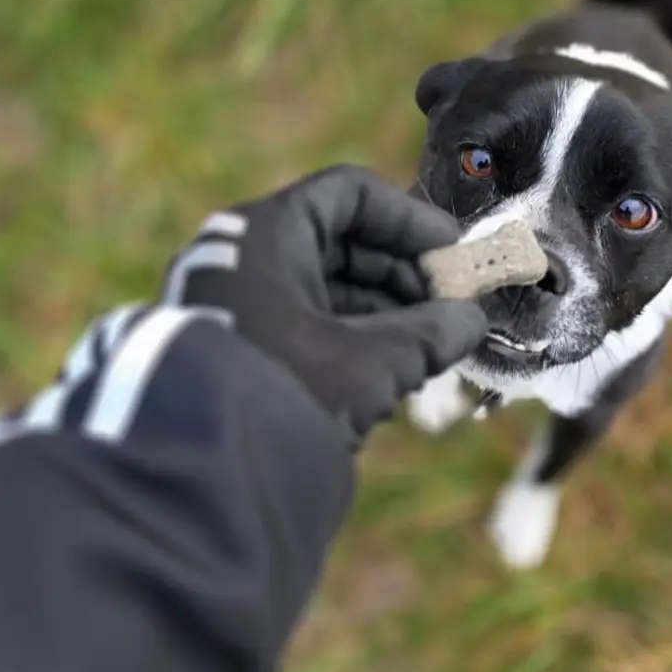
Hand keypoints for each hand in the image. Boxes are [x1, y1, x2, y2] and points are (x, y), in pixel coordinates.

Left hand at [161, 165, 486, 443]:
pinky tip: (391, 376)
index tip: (452, 254)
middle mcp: (243, 257)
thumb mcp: (370, 360)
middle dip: (404, 276)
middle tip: (450, 309)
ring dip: (384, 314)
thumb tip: (471, 321)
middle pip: (341, 242)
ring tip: (428, 350)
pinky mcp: (239, 345)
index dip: (410, 220)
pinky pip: (306, 324)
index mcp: (265, 233)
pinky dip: (352, 340)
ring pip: (326, 288)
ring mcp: (236, 302)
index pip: (350, 193)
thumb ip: (430, 333)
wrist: (201, 477)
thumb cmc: (288, 395)